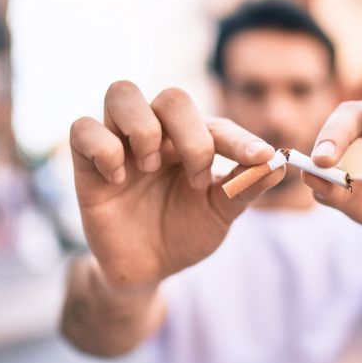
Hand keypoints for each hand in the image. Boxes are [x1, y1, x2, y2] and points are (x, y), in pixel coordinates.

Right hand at [70, 81, 283, 287]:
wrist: (148, 269)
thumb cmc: (185, 232)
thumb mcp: (220, 213)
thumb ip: (245, 188)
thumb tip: (278, 164)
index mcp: (193, 140)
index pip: (217, 124)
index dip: (240, 140)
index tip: (259, 158)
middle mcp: (157, 133)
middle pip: (172, 97)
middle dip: (191, 136)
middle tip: (197, 177)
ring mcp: (121, 143)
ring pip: (122, 93)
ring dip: (145, 129)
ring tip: (152, 168)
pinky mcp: (86, 163)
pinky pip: (83, 128)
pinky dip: (104, 148)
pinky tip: (119, 180)